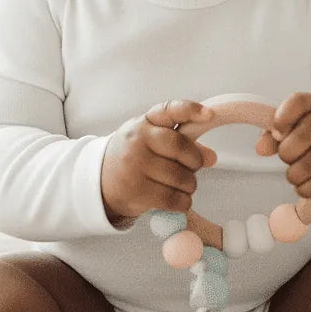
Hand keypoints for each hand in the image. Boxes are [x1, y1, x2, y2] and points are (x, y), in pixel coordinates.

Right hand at [101, 100, 216, 223]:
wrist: (100, 180)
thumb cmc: (134, 155)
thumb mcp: (153, 141)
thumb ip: (182, 142)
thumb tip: (211, 157)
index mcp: (145, 122)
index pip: (169, 110)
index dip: (190, 110)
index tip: (210, 115)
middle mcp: (138, 140)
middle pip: (180, 147)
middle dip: (195, 160)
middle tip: (194, 167)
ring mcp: (135, 166)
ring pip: (180, 177)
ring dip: (189, 185)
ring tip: (183, 185)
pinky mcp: (137, 191)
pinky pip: (173, 199)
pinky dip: (183, 202)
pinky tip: (179, 199)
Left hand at [270, 92, 310, 197]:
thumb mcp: (296, 127)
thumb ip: (275, 134)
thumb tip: (261, 148)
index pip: (298, 101)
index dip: (282, 118)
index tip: (276, 133)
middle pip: (302, 137)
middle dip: (286, 153)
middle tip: (287, 158)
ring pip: (310, 164)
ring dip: (294, 175)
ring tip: (294, 174)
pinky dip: (306, 188)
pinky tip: (304, 185)